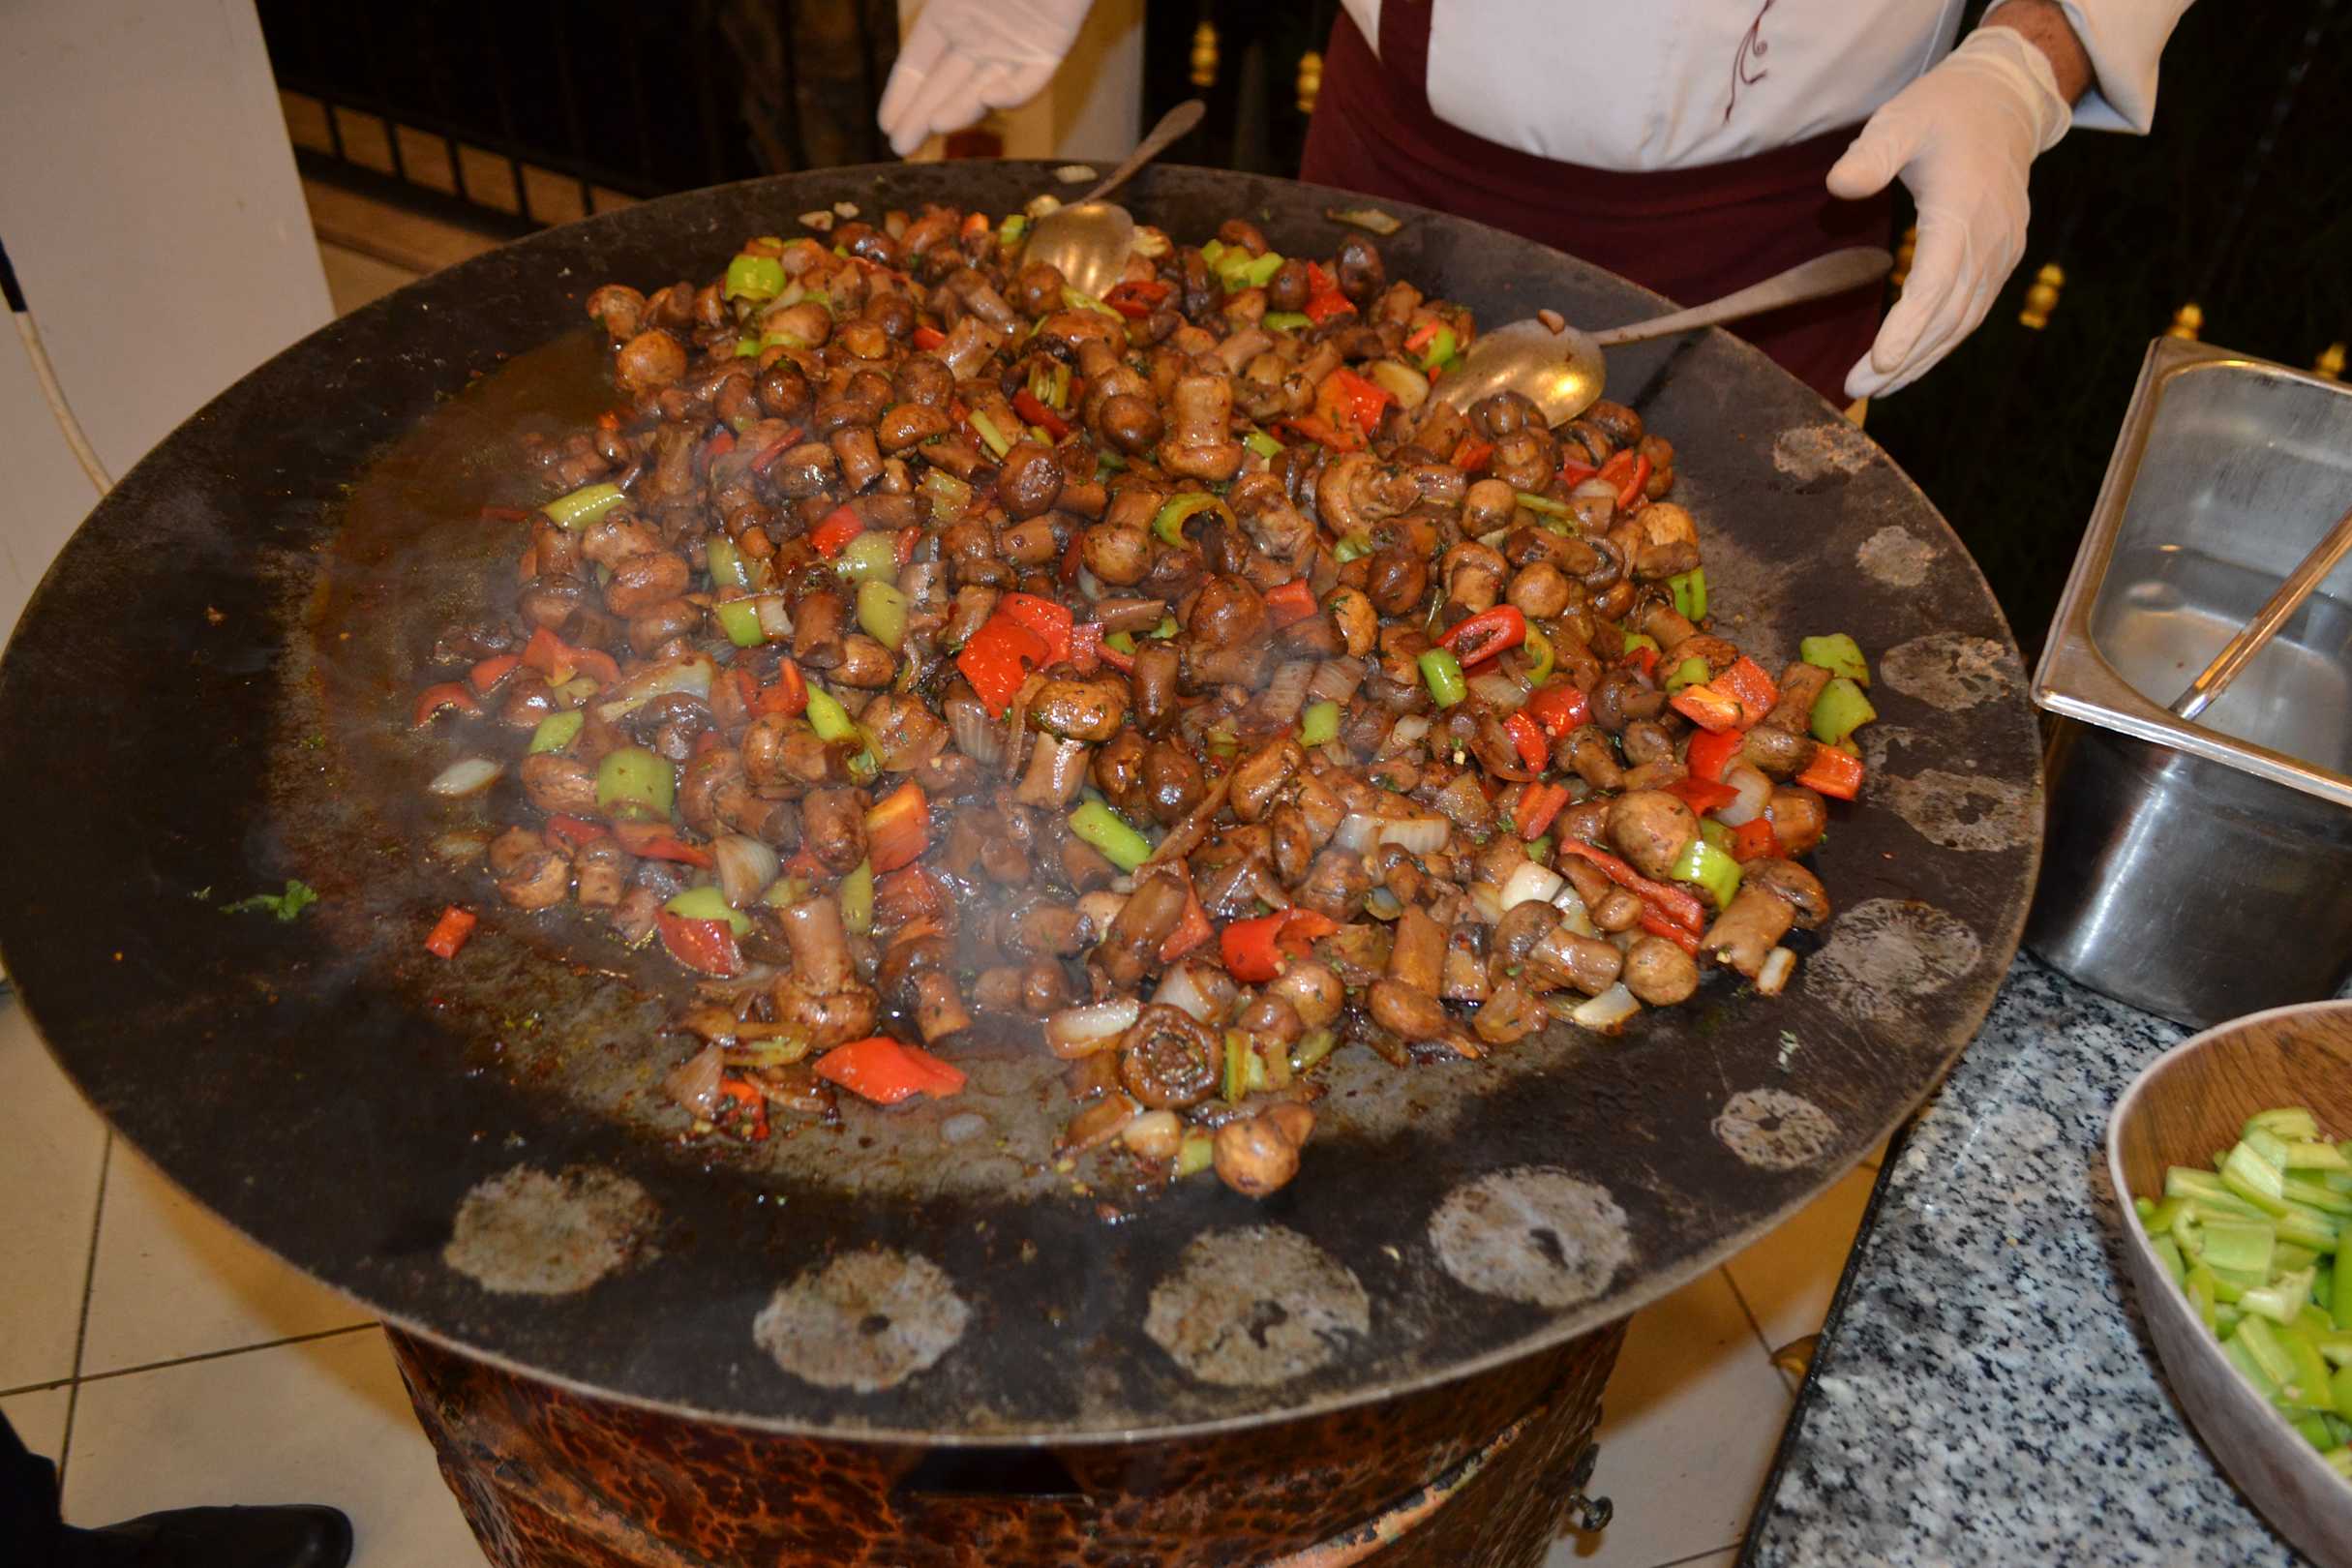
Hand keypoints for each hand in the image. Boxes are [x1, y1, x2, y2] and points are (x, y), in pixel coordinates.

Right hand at [878, 0, 1096, 156]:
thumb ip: (935, 22)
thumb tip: (913, 55)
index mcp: (949, 14)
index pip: (918, 63)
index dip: (902, 93)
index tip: (887, 124)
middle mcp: (978, 37)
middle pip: (944, 85)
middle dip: (921, 115)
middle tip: (901, 146)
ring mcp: (1013, 48)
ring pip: (982, 88)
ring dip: (959, 109)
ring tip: (935, 127)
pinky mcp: (1049, 52)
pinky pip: (1029, 81)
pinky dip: (1012, 93)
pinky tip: (988, 98)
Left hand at [1827, 27, 2072, 398]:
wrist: (2005, 104)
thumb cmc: (1943, 112)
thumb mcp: (1901, 120)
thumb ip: (1871, 155)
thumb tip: (1838, 186)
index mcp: (1963, 209)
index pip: (1936, 282)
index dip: (1908, 327)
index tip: (1879, 363)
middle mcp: (1990, 239)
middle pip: (1948, 315)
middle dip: (1905, 358)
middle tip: (1857, 389)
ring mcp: (2001, 252)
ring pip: (1963, 321)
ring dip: (1922, 359)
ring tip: (1877, 389)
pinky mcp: (2002, 258)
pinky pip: (1972, 310)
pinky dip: (1942, 341)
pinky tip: (1911, 362)